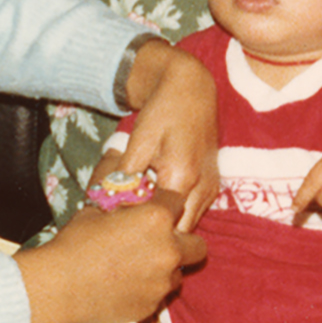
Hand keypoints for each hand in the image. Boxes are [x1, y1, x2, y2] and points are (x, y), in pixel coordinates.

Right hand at [16, 189, 204, 322]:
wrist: (59, 287)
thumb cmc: (75, 243)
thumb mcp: (95, 207)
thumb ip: (114, 185)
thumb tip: (115, 154)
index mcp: (157, 219)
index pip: (178, 202)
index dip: (165, 205)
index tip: (153, 210)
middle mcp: (169, 250)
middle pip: (198, 245)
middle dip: (182, 241)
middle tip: (158, 242)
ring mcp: (163, 282)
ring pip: (180, 272)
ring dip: (166, 268)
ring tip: (138, 266)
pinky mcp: (153, 306)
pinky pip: (161, 294)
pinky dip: (150, 289)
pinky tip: (127, 284)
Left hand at [119, 40, 218, 229]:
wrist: (191, 90)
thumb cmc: (163, 112)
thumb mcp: (139, 142)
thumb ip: (126, 176)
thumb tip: (108, 202)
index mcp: (182, 178)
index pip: (160, 223)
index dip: (139, 229)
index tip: (119, 226)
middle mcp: (203, 188)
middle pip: (178, 231)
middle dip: (156, 232)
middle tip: (129, 227)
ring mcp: (211, 188)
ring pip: (189, 224)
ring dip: (168, 225)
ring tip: (142, 217)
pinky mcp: (213, 184)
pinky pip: (195, 212)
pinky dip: (178, 214)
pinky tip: (157, 205)